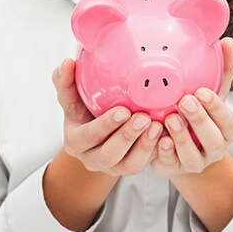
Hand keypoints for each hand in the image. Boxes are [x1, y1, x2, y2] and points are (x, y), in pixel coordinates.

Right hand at [52, 58, 162, 176]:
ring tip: (157, 126)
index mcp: (76, 142)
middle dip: (127, 136)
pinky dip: (156, 151)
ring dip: (144, 146)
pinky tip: (166, 135)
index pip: (88, 136)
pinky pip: (145, 165)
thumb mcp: (73, 99)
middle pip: (109, 154)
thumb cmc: (85, 112)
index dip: (106, 125)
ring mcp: (113, 167)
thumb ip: (67, 83)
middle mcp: (92, 159)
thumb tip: (66, 63)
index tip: (122, 110)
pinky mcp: (130, 168)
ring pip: (129, 166)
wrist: (98, 136)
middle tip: (143, 118)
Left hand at [150, 37, 232, 179]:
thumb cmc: (198, 117)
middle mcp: (214, 149)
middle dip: (199, 121)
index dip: (216, 108)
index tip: (201, 91)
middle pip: (213, 140)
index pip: (228, 121)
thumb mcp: (210, 96)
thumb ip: (221, 71)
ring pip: (192, 157)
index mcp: (225, 131)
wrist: (182, 148)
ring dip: (182, 138)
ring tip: (170, 119)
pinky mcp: (174, 169)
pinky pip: (171, 164)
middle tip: (184, 101)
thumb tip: (227, 41)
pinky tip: (159, 140)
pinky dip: (165, 154)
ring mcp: (194, 163)